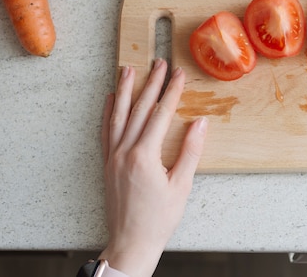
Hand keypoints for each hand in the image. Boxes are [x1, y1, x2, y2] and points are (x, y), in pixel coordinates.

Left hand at [99, 59, 207, 276]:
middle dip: (151, 84)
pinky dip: (109, 113)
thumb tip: (200, 123)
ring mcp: (113, 156)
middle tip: (159, 63)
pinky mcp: (107, 163)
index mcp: (145, 156)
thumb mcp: (181, 186)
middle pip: (140, 110)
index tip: (178, 75)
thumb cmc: (159, 218)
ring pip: (119, 116)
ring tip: (129, 69)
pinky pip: (106, 131)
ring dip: (125, 90)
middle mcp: (125, 151)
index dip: (171, 92)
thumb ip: (191, 151)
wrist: (131, 242)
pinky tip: (112, 99)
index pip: (161, 115)